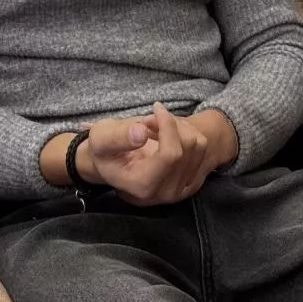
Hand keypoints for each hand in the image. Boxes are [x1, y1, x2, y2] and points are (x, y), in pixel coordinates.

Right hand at [81, 102, 213, 206]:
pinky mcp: (192, 183)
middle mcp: (165, 193)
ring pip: (198, 145)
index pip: (170, 154)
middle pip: (187, 148)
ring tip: (157, 126)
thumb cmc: (104, 150)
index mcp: (142, 185)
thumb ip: (118, 137)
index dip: (167, 125)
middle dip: (170, 123)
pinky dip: (187, 133)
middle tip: (150, 118)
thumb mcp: (100, 138)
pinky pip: (202, 149)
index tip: (155, 108)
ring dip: (179, 126)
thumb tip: (142, 133)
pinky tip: (168, 134)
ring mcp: (181, 190)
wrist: (111, 165)